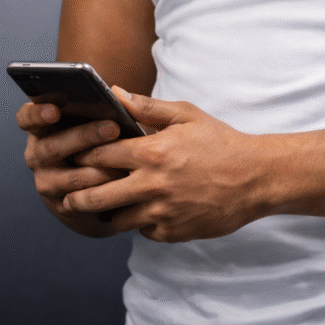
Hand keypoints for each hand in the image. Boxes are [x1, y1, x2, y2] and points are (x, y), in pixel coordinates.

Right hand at [16, 101, 124, 229]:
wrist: (98, 178)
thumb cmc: (98, 136)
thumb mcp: (96, 117)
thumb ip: (103, 104)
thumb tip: (118, 93)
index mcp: (42, 126)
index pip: (27, 118)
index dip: (37, 114)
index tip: (55, 110)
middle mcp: (37, 153)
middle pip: (52, 146)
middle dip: (84, 136)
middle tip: (113, 128)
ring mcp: (46, 180)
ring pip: (67, 177)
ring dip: (96, 169)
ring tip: (124, 161)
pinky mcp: (62, 205)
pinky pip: (80, 200)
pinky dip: (101, 190)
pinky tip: (121, 182)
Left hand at [65, 88, 266, 241]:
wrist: (254, 177)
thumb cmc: (220, 142)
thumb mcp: (185, 115)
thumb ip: (146, 107)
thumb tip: (114, 92)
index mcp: (152, 152)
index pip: (100, 154)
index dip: (82, 154)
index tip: (73, 155)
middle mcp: (152, 184)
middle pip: (97, 196)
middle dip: (78, 196)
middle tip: (69, 195)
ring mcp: (162, 212)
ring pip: (117, 220)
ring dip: (110, 212)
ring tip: (104, 205)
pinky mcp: (173, 232)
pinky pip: (144, 231)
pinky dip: (141, 222)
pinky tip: (145, 210)